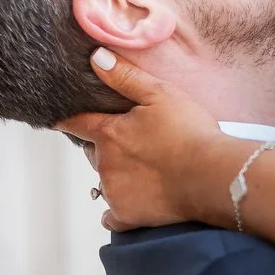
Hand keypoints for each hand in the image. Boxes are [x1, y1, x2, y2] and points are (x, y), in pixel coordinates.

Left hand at [56, 49, 242, 231]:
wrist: (212, 176)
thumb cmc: (190, 132)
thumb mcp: (160, 94)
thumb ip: (125, 77)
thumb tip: (95, 58)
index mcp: (109, 134)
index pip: (77, 124)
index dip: (69, 120)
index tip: (62, 120)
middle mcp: (104, 164)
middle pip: (93, 154)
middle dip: (104, 149)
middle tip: (130, 145)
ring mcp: (114, 192)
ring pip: (105, 182)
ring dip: (117, 176)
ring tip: (144, 172)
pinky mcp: (127, 216)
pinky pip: (111, 216)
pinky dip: (117, 211)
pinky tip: (131, 204)